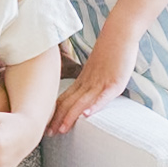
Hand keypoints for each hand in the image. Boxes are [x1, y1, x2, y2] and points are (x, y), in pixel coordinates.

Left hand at [48, 18, 139, 135]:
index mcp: (84, 80)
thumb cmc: (111, 49)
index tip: (47, 125)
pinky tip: (87, 115)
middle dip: (58, 120)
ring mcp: (101, 82)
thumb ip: (91, 80)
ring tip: (61, 130)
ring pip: (82, 102)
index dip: (55, 113)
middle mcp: (89, 83)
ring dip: (71, 117)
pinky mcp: (114, 82)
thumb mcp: (97, 68)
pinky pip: (103, 96)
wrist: (120, 32)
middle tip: (48, 134)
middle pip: (69, 103)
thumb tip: (87, 91)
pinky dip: (95, 106)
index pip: (65, 99)